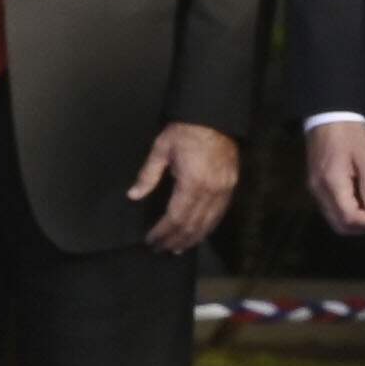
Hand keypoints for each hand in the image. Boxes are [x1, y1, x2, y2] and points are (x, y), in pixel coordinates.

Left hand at [128, 121, 242, 257]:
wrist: (216, 117)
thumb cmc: (186, 131)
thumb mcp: (162, 148)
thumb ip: (148, 175)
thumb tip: (133, 195)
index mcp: (192, 182)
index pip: (175, 217)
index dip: (162, 232)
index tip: (151, 241)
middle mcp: (210, 191)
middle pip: (192, 225)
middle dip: (175, 239)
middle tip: (161, 249)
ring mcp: (224, 191)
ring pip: (208, 223)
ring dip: (192, 239)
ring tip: (178, 248)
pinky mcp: (231, 187)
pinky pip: (219, 214)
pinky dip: (207, 228)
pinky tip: (198, 234)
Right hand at [303, 115, 364, 235]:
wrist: (327, 115)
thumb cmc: (350, 133)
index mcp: (333, 183)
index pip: (349, 217)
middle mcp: (319, 190)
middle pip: (338, 224)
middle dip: (361, 228)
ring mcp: (314, 188)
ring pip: (332, 219)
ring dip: (353, 222)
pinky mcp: (314, 184)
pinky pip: (329, 208)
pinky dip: (345, 213)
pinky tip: (359, 204)